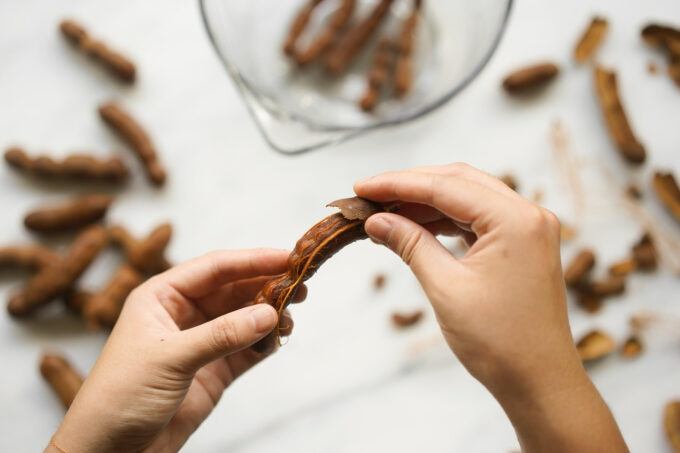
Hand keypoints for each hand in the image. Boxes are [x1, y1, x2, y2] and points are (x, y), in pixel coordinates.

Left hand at [46, 249, 303, 452]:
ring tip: (292, 315)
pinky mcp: (213, 372)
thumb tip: (268, 313)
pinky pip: (247, 349)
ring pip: (244, 318)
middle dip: (266, 286)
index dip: (251, 260)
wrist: (109, 452)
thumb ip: (221, 334)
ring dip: (269, 315)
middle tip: (300, 285)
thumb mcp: (170, 358)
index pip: (214, 268)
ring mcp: (201, 343)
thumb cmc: (119, 397)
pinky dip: (265, 343)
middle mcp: (183, 314)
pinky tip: (279, 338)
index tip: (287, 258)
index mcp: (161, 297)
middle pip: (234, 290)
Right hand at [354, 163, 627, 452]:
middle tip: (369, 197)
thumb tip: (376, 220)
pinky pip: (478, 220)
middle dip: (410, 187)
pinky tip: (415, 227)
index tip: (361, 188)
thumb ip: (410, 244)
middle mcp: (528, 215)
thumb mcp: (446, 288)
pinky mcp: (523, 245)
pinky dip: (444, 221)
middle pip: (458, 182)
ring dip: (426, 204)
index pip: (445, 186)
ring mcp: (528, 229)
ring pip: (467, 198)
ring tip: (385, 215)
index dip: (397, 184)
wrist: (540, 383)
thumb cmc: (499, 342)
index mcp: (516, 220)